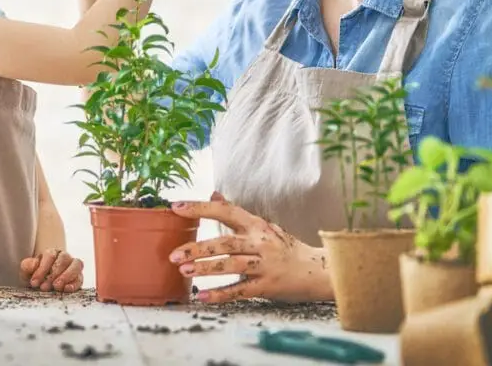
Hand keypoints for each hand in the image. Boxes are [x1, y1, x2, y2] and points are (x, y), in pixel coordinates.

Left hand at [20, 248, 83, 292]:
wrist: (43, 284)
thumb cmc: (35, 275)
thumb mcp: (27, 271)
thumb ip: (27, 265)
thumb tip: (33, 265)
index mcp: (52, 252)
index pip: (50, 255)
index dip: (42, 269)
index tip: (34, 282)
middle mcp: (64, 256)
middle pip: (64, 259)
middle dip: (53, 274)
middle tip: (44, 287)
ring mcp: (74, 266)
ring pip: (76, 265)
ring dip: (66, 276)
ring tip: (56, 287)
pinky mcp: (79, 277)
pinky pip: (80, 278)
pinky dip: (74, 284)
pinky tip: (66, 289)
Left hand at [168, 193, 331, 303]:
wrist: (318, 271)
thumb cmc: (286, 247)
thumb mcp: (263, 226)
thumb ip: (236, 213)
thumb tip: (213, 195)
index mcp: (256, 225)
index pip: (225, 211)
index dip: (200, 208)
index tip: (176, 206)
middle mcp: (260, 242)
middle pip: (225, 242)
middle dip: (197, 247)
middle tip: (173, 254)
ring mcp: (264, 264)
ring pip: (231, 265)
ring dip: (206, 268)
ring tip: (183, 271)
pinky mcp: (267, 286)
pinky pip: (241, 290)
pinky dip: (221, 294)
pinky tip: (202, 296)